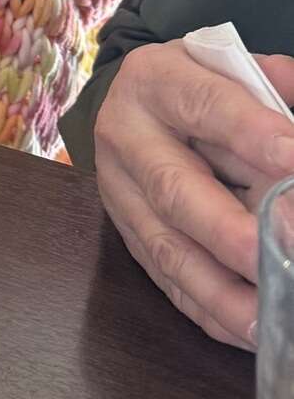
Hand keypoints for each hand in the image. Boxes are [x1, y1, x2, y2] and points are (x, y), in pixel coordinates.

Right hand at [94, 41, 293, 348]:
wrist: (137, 101)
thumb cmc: (202, 84)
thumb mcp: (232, 66)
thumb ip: (275, 84)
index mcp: (155, 80)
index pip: (204, 105)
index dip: (250, 133)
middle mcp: (127, 136)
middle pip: (174, 190)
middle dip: (233, 231)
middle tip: (284, 250)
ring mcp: (120, 193)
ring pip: (168, 249)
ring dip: (224, 292)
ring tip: (272, 319)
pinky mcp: (127, 236)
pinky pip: (167, 282)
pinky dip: (211, 311)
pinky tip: (252, 331)